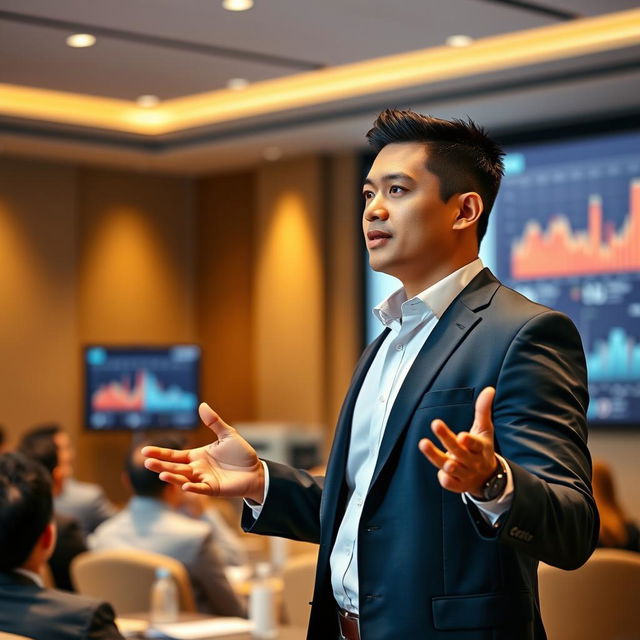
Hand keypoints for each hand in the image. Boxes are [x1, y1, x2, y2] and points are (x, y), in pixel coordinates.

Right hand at [142, 403, 264, 502]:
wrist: (256, 471)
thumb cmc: (241, 454)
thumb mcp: (227, 434)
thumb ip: (214, 422)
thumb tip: (202, 405)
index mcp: (197, 456)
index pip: (175, 455)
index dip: (160, 453)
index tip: (144, 451)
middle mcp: (197, 468)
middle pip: (175, 467)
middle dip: (161, 465)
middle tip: (146, 462)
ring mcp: (204, 479)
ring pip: (184, 478)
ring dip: (173, 477)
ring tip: (161, 473)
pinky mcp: (213, 489)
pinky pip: (201, 488)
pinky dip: (193, 487)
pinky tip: (185, 485)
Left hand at [418, 387, 497, 497]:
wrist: (488, 478)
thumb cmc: (482, 449)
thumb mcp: (484, 430)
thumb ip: (483, 410)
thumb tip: (490, 389)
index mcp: (480, 448)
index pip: (477, 444)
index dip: (470, 441)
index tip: (461, 435)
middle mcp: (473, 461)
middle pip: (459, 452)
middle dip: (446, 438)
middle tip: (435, 423)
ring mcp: (465, 474)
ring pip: (451, 468)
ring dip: (437, 457)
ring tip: (424, 444)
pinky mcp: (458, 485)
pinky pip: (449, 483)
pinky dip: (444, 478)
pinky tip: (440, 470)